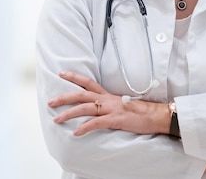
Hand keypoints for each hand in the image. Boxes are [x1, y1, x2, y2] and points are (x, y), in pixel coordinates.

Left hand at [48, 71, 168, 136]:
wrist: (155, 115)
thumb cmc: (139, 111)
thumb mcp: (120, 104)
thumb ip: (107, 104)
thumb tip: (96, 107)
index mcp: (107, 94)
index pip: (88, 82)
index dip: (74, 77)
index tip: (61, 73)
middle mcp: (107, 99)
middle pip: (81, 94)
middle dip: (64, 97)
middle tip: (50, 102)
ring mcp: (111, 109)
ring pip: (85, 108)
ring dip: (68, 114)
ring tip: (57, 119)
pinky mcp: (116, 120)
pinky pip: (96, 123)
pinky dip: (85, 127)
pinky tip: (76, 132)